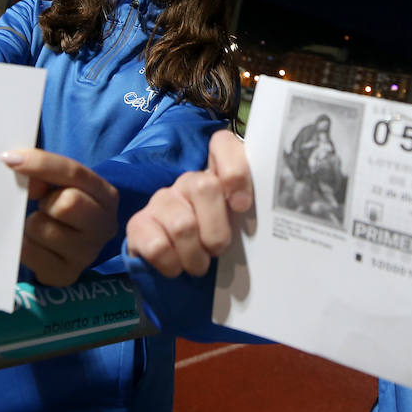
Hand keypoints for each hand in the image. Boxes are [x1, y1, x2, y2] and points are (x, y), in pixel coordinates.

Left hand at [1, 149, 119, 286]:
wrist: (69, 247)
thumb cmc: (63, 206)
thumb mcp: (62, 184)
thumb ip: (46, 173)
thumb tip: (23, 175)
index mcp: (106, 195)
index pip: (74, 173)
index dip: (41, 163)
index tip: (9, 159)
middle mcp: (104, 226)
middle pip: (67, 203)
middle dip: (46, 201)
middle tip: (42, 205)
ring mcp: (87, 254)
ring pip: (42, 228)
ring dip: (30, 224)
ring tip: (38, 227)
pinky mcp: (65, 274)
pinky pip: (29, 252)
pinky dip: (23, 244)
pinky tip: (32, 243)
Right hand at [126, 128, 252, 276]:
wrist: (176, 267)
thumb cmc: (216, 244)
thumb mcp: (239, 227)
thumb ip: (253, 215)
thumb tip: (273, 223)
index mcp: (218, 175)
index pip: (223, 144)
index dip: (235, 170)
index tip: (241, 205)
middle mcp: (188, 181)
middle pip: (204, 188)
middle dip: (216, 231)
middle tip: (218, 251)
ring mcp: (161, 200)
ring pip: (182, 224)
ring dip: (195, 256)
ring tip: (199, 266)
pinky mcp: (139, 224)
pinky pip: (157, 245)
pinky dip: (171, 264)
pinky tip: (175, 267)